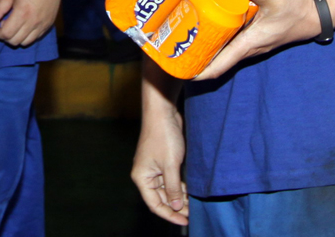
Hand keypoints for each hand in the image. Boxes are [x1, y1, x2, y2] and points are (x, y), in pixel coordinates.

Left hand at [0, 0, 61, 46]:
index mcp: (22, 13)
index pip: (7, 34)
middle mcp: (33, 22)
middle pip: (16, 41)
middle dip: (6, 36)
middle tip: (4, 24)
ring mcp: (42, 25)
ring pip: (26, 43)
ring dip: (17, 38)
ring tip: (15, 25)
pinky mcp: (49, 25)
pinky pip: (36, 38)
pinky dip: (27, 36)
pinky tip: (25, 25)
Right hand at [133, 106, 188, 225]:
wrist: (163, 113)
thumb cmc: (163, 137)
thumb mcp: (170, 165)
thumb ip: (173, 188)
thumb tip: (175, 206)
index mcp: (142, 177)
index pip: (154, 204)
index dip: (169, 215)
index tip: (185, 221)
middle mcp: (146, 175)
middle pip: (160, 198)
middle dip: (175, 207)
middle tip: (192, 214)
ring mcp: (154, 168)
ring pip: (166, 190)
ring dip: (178, 197)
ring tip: (193, 204)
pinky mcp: (162, 162)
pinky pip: (170, 180)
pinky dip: (179, 187)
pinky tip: (189, 191)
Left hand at [193, 0, 321, 80]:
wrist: (316, 14)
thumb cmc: (295, 9)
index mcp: (249, 44)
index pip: (221, 65)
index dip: (201, 71)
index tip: (182, 71)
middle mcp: (249, 47)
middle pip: (219, 59)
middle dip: (199, 58)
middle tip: (176, 48)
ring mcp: (253, 43)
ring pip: (226, 50)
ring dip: (209, 48)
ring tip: (187, 37)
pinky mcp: (257, 36)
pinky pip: (234, 41)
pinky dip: (221, 38)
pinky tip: (212, 25)